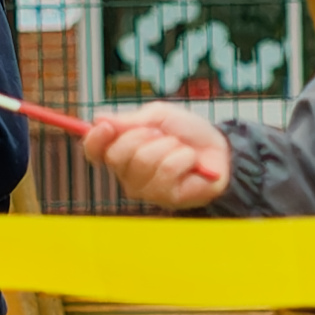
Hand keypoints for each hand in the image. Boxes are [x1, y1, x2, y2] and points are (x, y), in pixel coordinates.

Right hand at [87, 107, 232, 209]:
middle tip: (162, 133)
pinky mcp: (167, 198)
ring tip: (179, 148)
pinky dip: (183, 157)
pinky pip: (167, 170)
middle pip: (117, 155)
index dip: (95, 139)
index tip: (107, 126)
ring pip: (144, 161)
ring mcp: (146, 190)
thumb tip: (97, 118)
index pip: (95, 151)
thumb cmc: (187, 133)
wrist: (220, 148)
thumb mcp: (158, 116)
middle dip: (142, 135)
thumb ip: (130, 120)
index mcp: (121, 153)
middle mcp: (128, 175)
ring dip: (168, 145)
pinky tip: (190, 161)